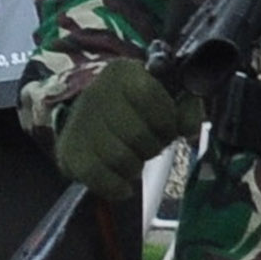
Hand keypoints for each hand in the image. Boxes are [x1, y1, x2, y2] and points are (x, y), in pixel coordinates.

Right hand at [52, 57, 192, 200]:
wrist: (88, 117)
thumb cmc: (135, 108)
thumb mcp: (164, 95)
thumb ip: (187, 108)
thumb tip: (190, 130)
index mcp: (123, 73)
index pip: (150, 96)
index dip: (167, 120)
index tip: (168, 128)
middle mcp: (97, 93)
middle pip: (138, 134)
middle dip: (153, 146)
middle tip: (150, 145)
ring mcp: (80, 123)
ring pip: (121, 159)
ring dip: (136, 166)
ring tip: (134, 158)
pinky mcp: (70, 152)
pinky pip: (100, 178)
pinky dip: (118, 187)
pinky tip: (123, 183)